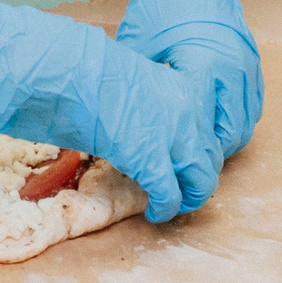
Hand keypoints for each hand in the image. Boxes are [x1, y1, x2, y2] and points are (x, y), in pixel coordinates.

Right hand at [0, 0, 220, 221]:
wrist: (70, 72)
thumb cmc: (85, 68)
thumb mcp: (127, 79)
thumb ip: (141, 99)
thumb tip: (133, 117)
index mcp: (181, 86)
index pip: (207, 123)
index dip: (197, 144)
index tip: (183, 155)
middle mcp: (187, 112)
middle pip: (210, 155)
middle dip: (198, 174)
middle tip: (181, 185)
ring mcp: (174, 138)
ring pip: (201, 180)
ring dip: (189, 196)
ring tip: (171, 204)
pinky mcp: (153, 161)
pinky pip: (170, 195)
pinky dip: (165, 208)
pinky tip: (155, 213)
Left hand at [103, 0, 262, 154]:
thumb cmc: (158, 4)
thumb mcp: (138, 48)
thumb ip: (138, 90)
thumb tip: (119, 126)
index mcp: (207, 69)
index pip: (209, 135)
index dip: (194, 160)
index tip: (177, 173)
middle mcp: (235, 68)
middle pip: (233, 135)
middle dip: (212, 157)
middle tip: (188, 169)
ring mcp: (248, 61)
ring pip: (247, 120)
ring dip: (227, 138)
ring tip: (200, 152)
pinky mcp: (251, 54)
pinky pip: (254, 101)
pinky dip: (239, 117)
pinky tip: (217, 125)